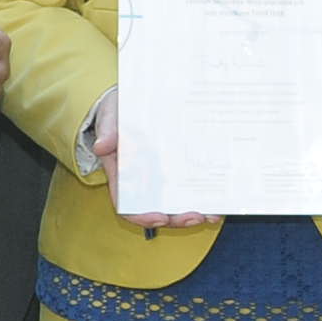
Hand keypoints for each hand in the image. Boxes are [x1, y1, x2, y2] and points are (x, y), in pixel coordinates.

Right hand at [85, 93, 215, 230]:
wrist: (131, 101)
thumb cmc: (117, 113)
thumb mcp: (110, 118)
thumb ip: (107, 132)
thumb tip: (101, 146)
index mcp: (122, 176)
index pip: (128, 206)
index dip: (143, 217)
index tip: (160, 218)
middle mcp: (142, 182)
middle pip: (158, 210)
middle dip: (176, 219)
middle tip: (196, 217)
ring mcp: (160, 178)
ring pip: (176, 204)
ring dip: (193, 213)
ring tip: (212, 215)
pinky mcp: (176, 168)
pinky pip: (189, 187)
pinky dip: (203, 196)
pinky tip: (220, 200)